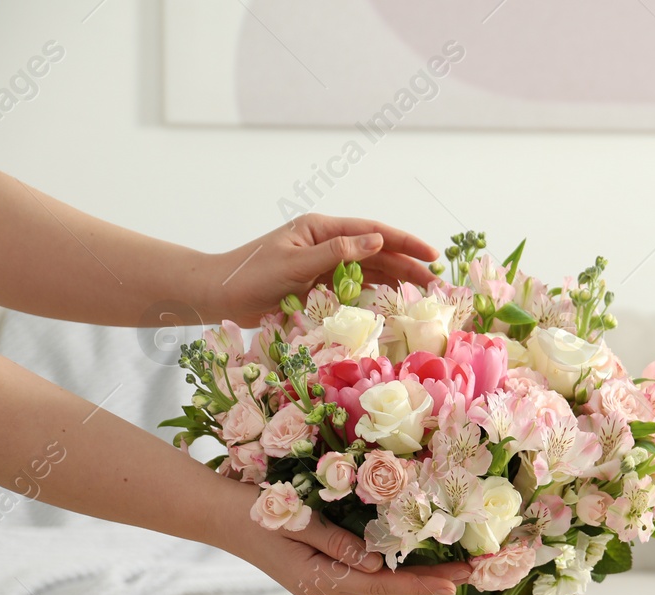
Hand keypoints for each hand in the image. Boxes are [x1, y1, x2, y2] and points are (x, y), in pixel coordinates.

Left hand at [203, 214, 440, 326]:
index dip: (406, 242)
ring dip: (397, 282)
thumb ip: (337, 252)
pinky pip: (355, 290)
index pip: (372, 233)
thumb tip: (377, 240)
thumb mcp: (294, 263)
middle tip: (437, 285)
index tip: (432, 255)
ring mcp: (323, 266)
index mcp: (320, 229)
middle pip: (377, 253)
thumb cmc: (248, 276)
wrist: (217, 295)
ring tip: (424, 296)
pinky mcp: (319, 287)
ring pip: (369, 273)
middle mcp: (326, 244)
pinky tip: (394, 305)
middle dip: (408, 266)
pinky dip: (375, 296)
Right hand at [220, 486, 470, 594]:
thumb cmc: (257, 513)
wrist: (219, 515)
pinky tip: (416, 564)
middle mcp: (327, 591)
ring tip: (455, 571)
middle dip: (430, 582)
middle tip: (472, 575)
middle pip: (389, 590)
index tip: (457, 582)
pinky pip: (365, 576)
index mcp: (321, 584)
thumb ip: (339, 545)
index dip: (423, 584)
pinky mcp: (321, 573)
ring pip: (380, 585)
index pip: (384, 587)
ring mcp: (324, 585)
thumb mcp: (299, 524)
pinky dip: (394, 572)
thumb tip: (379, 564)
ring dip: (416, 578)